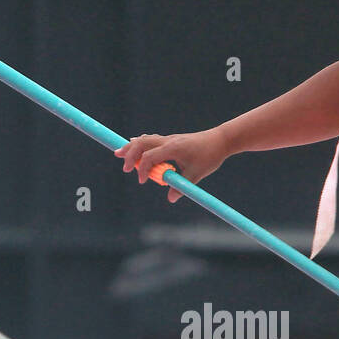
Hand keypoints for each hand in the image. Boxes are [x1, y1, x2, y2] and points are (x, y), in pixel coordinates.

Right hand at [114, 129, 229, 202]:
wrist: (220, 140)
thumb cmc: (209, 156)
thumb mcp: (196, 174)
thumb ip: (182, 186)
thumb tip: (171, 199)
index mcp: (173, 148)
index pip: (150, 157)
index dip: (143, 169)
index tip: (143, 182)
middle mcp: (168, 141)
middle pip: (142, 143)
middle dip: (130, 154)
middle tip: (123, 167)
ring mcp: (169, 139)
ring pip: (145, 139)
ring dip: (132, 147)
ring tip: (119, 153)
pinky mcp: (171, 140)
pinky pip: (151, 139)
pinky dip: (141, 143)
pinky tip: (134, 144)